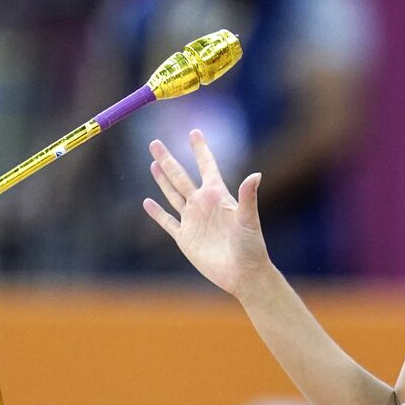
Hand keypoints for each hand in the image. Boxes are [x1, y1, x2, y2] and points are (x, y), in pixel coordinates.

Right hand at [143, 129, 271, 298]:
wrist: (243, 273)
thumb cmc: (251, 246)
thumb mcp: (249, 219)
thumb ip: (248, 197)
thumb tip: (256, 174)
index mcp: (218, 196)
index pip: (207, 166)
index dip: (200, 149)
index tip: (194, 131)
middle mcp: (203, 204)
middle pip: (180, 176)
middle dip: (168, 159)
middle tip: (154, 142)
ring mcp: (192, 220)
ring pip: (172, 194)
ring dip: (161, 180)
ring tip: (152, 163)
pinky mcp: (185, 238)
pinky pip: (167, 222)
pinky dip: (157, 213)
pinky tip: (147, 202)